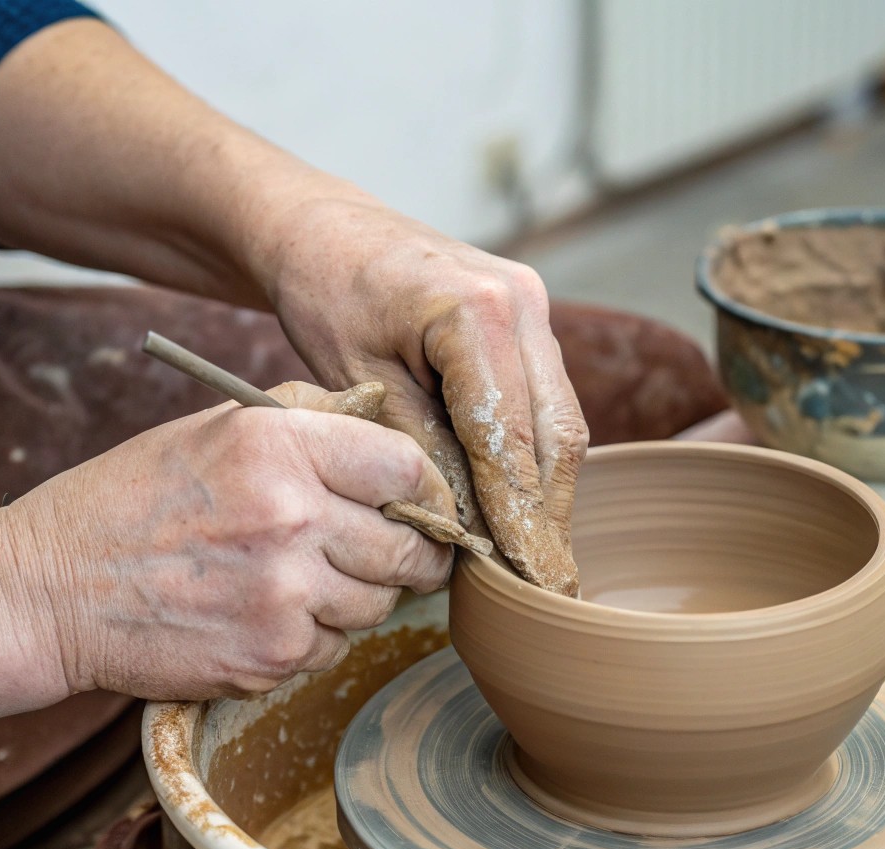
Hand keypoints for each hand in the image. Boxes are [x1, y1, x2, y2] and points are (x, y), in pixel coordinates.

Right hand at [4, 386, 454, 700]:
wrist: (50, 589)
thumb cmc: (132, 500)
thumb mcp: (215, 428)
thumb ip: (308, 419)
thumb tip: (386, 425)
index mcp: (279, 447)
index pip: (408, 469)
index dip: (428, 492)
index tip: (424, 506)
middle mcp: (290, 518)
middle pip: (410, 548)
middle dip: (410, 553)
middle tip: (394, 553)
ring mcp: (284, 595)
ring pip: (378, 604)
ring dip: (355, 595)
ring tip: (298, 577)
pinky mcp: (271, 657)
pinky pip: (333, 647)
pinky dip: (313, 635)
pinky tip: (264, 613)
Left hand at [261, 198, 586, 595]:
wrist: (324, 229)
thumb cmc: (326, 294)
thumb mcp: (360, 382)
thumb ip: (419, 450)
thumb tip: (464, 525)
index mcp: (476, 311)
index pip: (510, 440)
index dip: (517, 516)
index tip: (526, 575)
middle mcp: (522, 302)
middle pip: (556, 433)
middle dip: (549, 514)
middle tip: (548, 583)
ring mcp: (532, 305)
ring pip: (561, 419)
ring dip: (549, 489)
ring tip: (539, 556)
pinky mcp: (527, 317)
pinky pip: (545, 399)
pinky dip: (536, 454)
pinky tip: (523, 503)